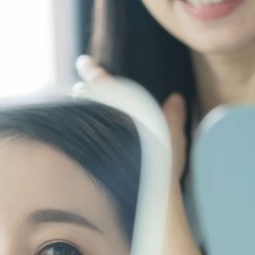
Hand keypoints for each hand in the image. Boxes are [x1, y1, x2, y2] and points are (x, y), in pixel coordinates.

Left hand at [75, 54, 188, 185]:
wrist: (148, 193)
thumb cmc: (164, 163)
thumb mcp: (174, 135)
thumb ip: (173, 115)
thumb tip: (175, 99)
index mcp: (123, 108)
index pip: (103, 82)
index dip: (92, 70)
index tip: (84, 62)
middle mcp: (105, 120)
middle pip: (87, 99)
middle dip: (84, 93)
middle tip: (79, 88)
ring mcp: (96, 140)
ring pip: (82, 119)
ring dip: (81, 113)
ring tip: (80, 107)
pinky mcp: (92, 158)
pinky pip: (83, 140)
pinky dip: (83, 135)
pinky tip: (87, 140)